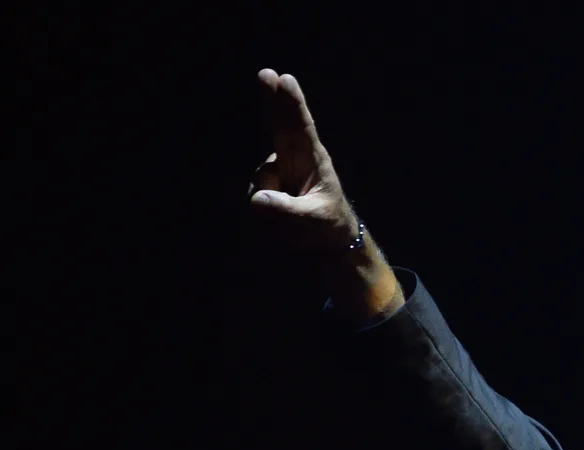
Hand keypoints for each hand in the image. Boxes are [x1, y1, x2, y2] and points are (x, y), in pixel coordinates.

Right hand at [247, 69, 357, 252]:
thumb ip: (287, 210)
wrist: (327, 243)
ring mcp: (280, 171)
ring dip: (268, 193)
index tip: (285, 80)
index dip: (293, 104)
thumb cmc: (328, 226)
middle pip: (280, 125)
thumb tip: (257, 199)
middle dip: (272, 101)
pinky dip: (262, 204)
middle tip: (265, 73)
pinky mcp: (268, 186)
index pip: (302, 128)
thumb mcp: (313, 220)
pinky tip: (277, 217)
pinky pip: (255, 191)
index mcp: (315, 161)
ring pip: (261, 173)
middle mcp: (295, 159)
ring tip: (291, 218)